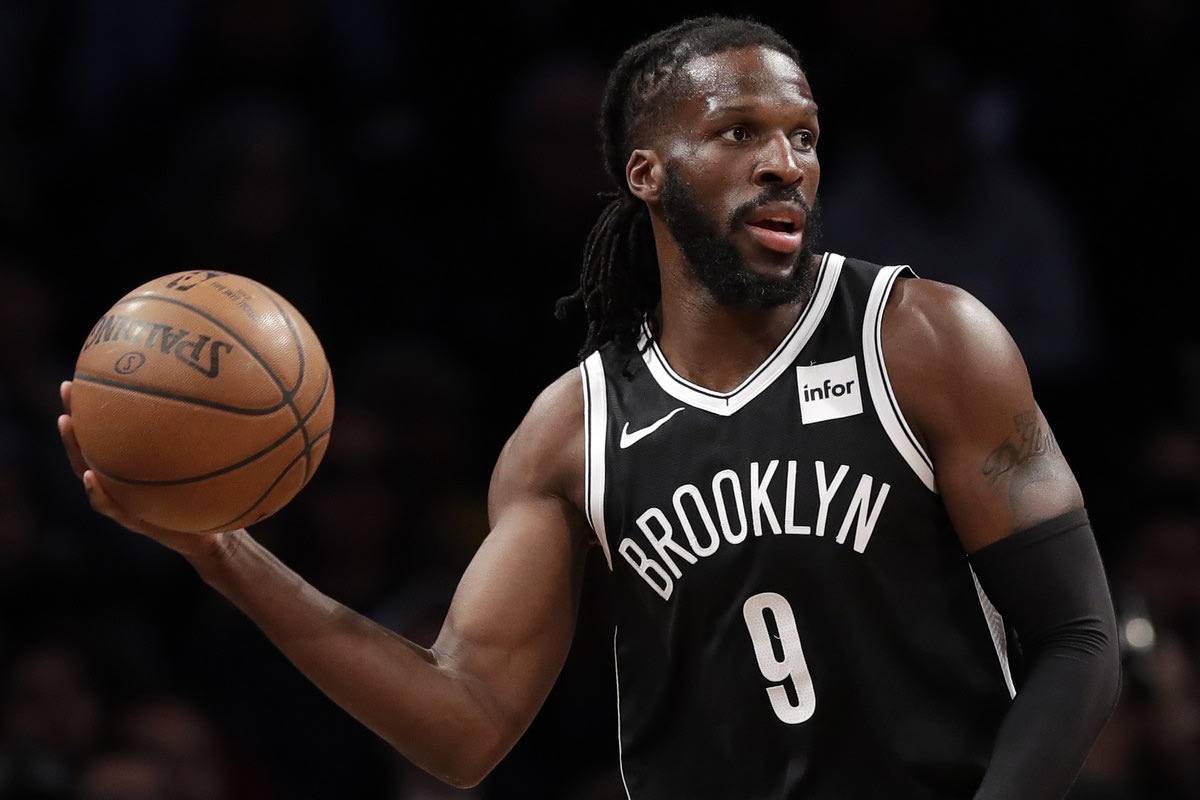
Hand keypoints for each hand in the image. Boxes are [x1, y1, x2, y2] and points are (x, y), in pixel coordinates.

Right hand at [58, 380, 226, 557]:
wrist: (214, 537)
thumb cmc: (211, 497)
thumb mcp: (213, 463)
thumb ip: (213, 436)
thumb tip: (232, 392)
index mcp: (136, 464)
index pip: (111, 432)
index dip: (97, 405)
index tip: (90, 372)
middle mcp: (123, 480)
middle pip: (90, 446)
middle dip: (77, 416)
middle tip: (67, 388)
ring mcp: (123, 500)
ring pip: (88, 473)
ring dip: (75, 448)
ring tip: (66, 423)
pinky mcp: (134, 522)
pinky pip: (111, 507)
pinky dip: (98, 493)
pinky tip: (91, 476)